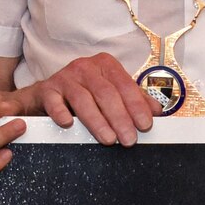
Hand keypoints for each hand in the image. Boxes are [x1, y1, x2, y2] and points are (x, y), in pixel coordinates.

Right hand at [33, 51, 156, 145]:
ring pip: (83, 99)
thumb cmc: (85, 93)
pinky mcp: (47, 90)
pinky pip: (54, 101)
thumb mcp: (112, 93)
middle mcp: (85, 67)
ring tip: (108, 139)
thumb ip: (134, 100)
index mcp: (106, 65)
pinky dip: (61, 113)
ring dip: (97, 121)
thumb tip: (157, 111)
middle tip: (129, 139)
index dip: (137, 106)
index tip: (145, 124)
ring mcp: (65, 77)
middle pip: (106, 93)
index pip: (125, 85)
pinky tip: (69, 124)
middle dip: (120, 118)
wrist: (48, 94)